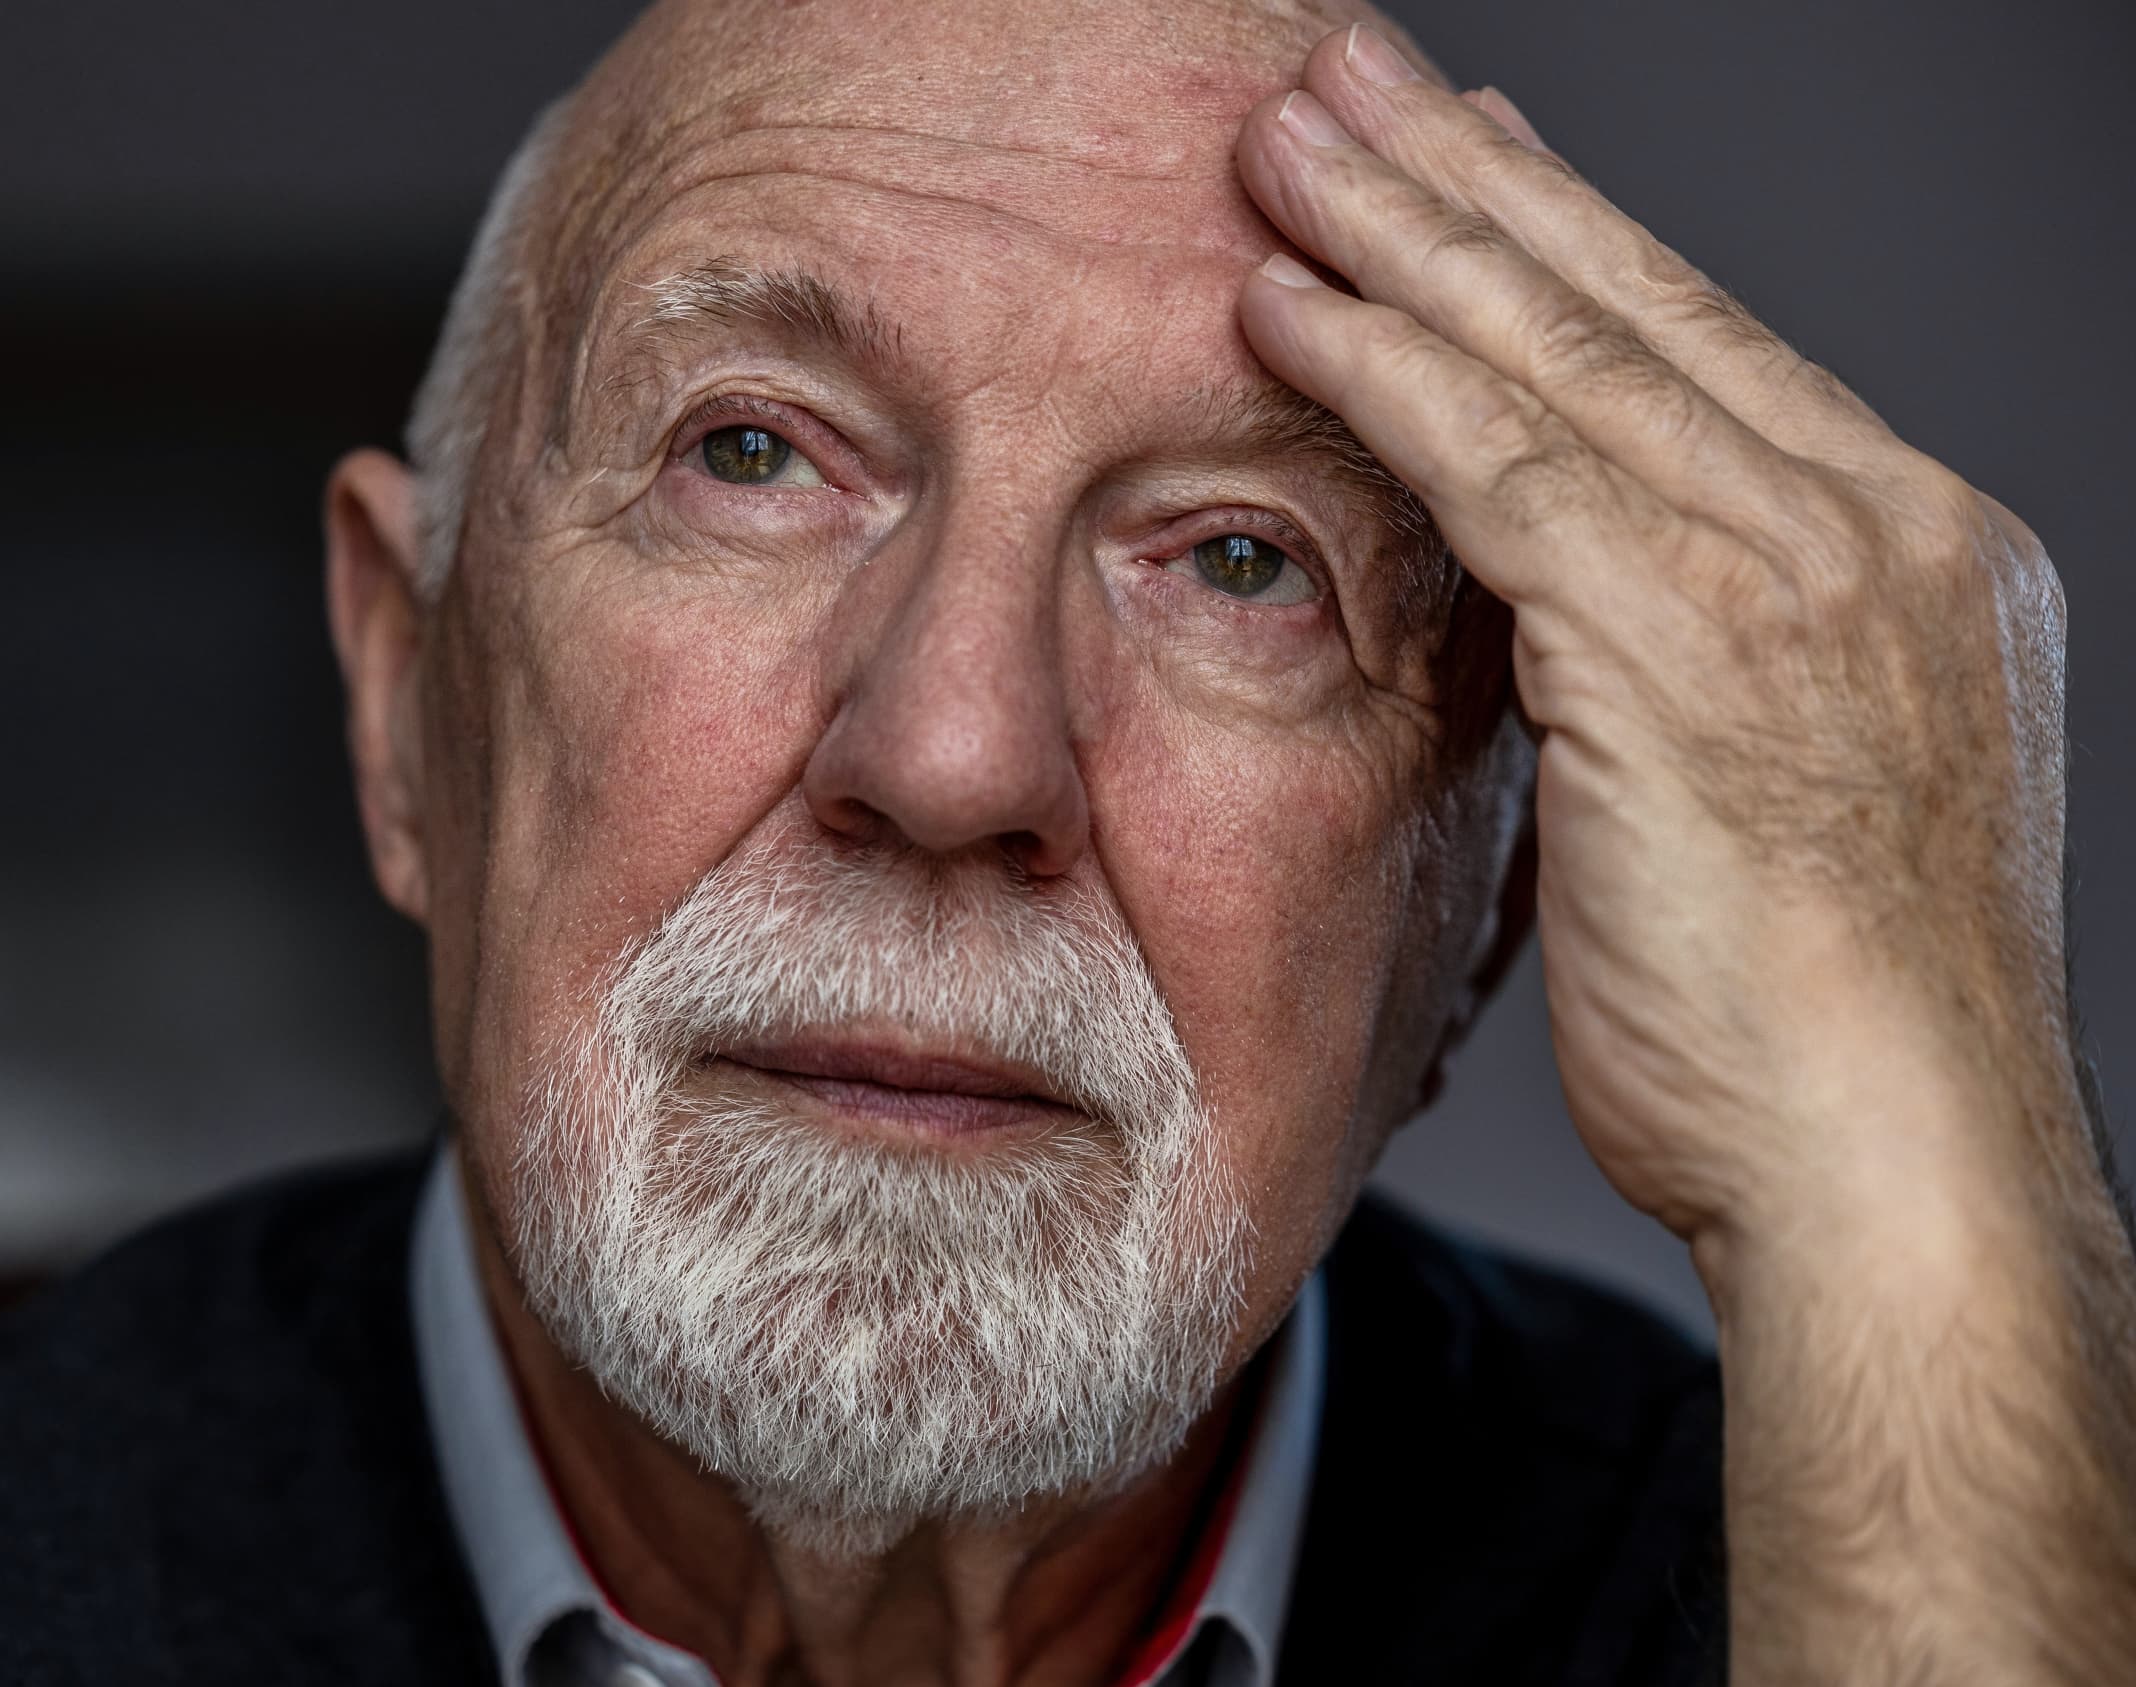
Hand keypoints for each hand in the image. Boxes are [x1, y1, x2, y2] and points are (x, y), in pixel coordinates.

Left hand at [1228, 24, 2135, 1680]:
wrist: (1898, 1171)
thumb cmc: (1820, 1038)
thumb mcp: (1780, 802)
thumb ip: (1687, 669)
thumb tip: (1569, 601)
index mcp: (1912, 555)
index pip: (1706, 345)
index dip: (1564, 236)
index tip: (1462, 153)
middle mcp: (1871, 532)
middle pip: (1631, 305)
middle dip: (1468, 177)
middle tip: (1344, 73)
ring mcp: (1794, 578)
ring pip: (1561, 355)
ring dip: (1403, 235)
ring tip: (1281, 140)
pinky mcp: (1687, 650)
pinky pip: (1505, 471)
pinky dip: (1389, 377)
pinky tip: (1287, 308)